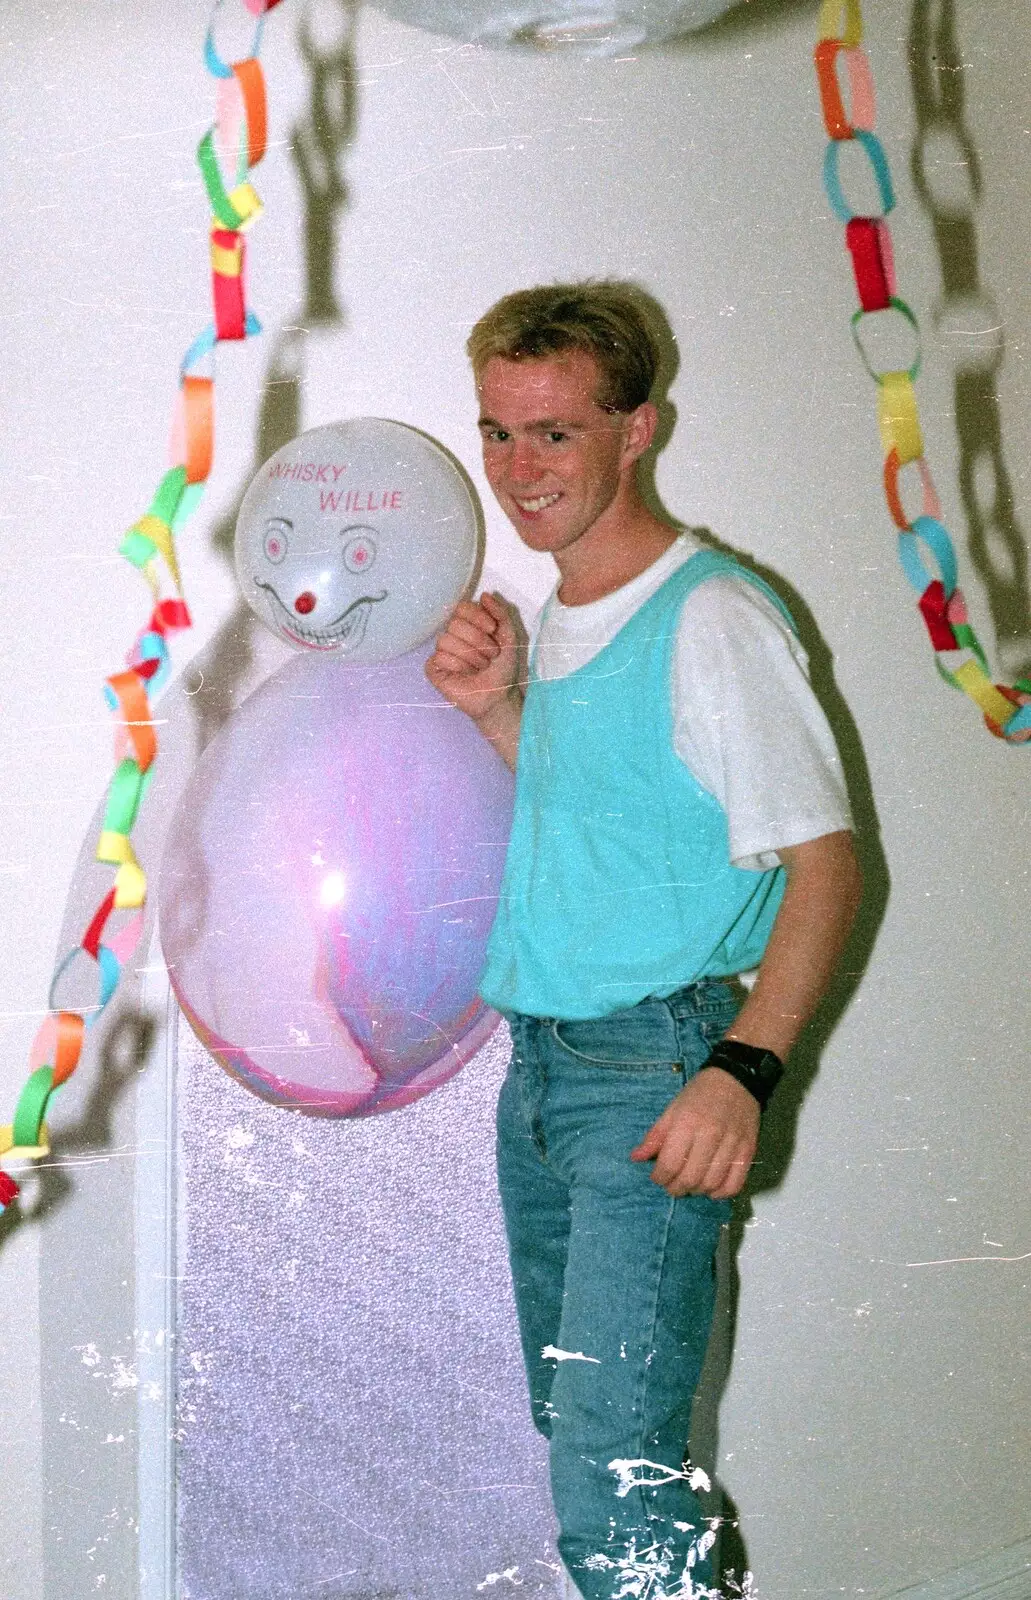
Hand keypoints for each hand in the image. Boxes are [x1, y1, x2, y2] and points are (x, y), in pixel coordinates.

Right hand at [425, 592, 521, 725]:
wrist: (500, 695)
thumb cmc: (503, 667)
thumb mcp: (509, 636)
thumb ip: (500, 613)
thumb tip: (485, 595)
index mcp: (468, 624)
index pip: (462, 607)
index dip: (477, 617)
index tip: (492, 630)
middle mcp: (452, 635)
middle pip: (454, 624)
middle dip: (478, 641)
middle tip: (490, 655)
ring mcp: (441, 651)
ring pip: (445, 640)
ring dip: (470, 656)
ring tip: (480, 667)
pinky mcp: (433, 669)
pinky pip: (438, 658)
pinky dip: (457, 666)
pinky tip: (465, 674)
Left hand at [629, 1067, 759, 1199]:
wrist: (737, 1080)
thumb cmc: (700, 1093)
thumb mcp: (672, 1109)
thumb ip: (655, 1135)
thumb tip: (636, 1158)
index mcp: (688, 1123)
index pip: (670, 1164)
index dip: (659, 1177)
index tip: (657, 1176)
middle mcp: (711, 1135)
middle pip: (690, 1178)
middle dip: (676, 1188)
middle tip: (672, 1184)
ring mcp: (732, 1145)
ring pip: (711, 1184)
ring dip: (696, 1191)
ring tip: (690, 1184)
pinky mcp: (748, 1151)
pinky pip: (734, 1184)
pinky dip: (720, 1193)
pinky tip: (711, 1187)